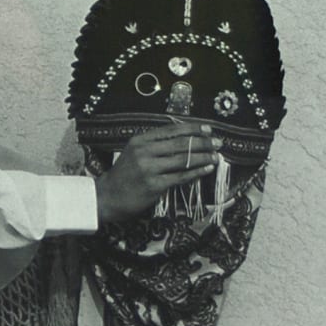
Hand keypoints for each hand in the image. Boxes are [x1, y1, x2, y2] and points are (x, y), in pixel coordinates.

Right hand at [95, 122, 219, 223]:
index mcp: (140, 140)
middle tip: (218, 142)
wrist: (107, 196)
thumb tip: (184, 139)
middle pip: (180, 144)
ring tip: (216, 156)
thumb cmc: (124, 175)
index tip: (208, 128)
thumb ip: (154, 144)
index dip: (192, 128)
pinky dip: (196, 172)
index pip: (171, 130)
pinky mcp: (154, 185)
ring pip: (183, 160)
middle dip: (203, 142)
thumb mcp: (134, 152)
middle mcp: (144, 152)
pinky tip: (207, 169)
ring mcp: (149, 169)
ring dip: (203, 157)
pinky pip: (181, 177)